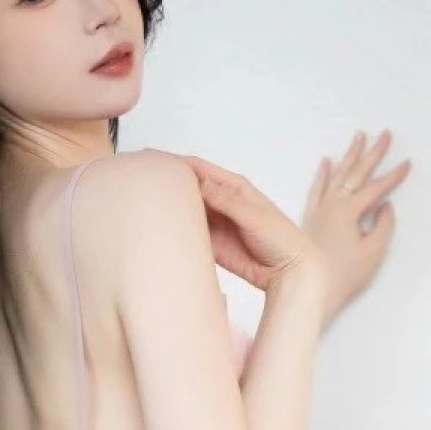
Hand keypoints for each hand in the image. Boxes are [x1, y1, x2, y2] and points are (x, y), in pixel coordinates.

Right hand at [161, 152, 332, 299]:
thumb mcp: (254, 215)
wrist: (290, 271)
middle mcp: (222, 202)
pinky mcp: (213, 245)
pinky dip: (178, 233)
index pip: (199, 168)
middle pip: (189, 188)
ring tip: (144, 206)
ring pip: (187, 211)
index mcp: (234, 187)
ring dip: (170, 209)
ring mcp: (216, 224)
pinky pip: (191, 235)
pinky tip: (161, 232)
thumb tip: (200, 184)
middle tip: (140, 181)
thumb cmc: (280, 238)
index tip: (151, 158)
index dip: (175, 162)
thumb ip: (227, 201)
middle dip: (167, 184)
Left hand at [300, 130, 409, 317]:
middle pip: (356, 173)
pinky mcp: (309, 219)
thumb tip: (385, 205)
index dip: (394, 176)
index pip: (377, 188)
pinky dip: (322, 174)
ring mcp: (319, 210)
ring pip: (336, 175)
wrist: (308, 289)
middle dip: (373, 152)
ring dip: (349, 155)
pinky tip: (326, 161)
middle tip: (386, 133)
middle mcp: (333, 204)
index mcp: (349, 210)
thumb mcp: (373, 252)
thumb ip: (384, 226)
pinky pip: (316, 189)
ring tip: (358, 136)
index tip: (407, 163)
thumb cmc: (343, 275)